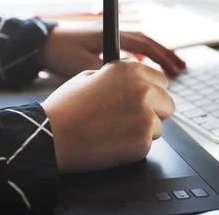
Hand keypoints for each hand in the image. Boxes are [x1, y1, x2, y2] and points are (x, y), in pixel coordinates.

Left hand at [38, 23, 185, 78]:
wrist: (40, 44)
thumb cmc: (60, 52)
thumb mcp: (82, 66)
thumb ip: (106, 74)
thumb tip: (129, 86)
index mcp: (111, 37)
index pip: (144, 44)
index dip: (162, 56)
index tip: (175, 67)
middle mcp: (114, 36)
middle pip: (147, 43)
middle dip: (166, 55)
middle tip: (182, 68)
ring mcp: (110, 40)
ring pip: (141, 46)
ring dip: (157, 57)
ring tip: (173, 68)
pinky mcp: (104, 47)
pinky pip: (132, 51)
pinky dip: (144, 59)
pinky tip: (147, 72)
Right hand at [42, 61, 174, 172]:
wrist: (51, 136)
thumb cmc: (66, 108)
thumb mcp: (90, 75)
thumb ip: (118, 76)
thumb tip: (134, 80)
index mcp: (131, 70)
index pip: (161, 81)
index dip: (151, 92)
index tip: (143, 100)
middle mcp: (143, 89)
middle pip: (167, 103)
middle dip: (153, 112)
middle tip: (130, 119)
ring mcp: (145, 115)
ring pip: (159, 126)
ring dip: (143, 131)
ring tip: (115, 132)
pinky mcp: (142, 141)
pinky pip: (147, 146)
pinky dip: (133, 149)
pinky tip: (112, 144)